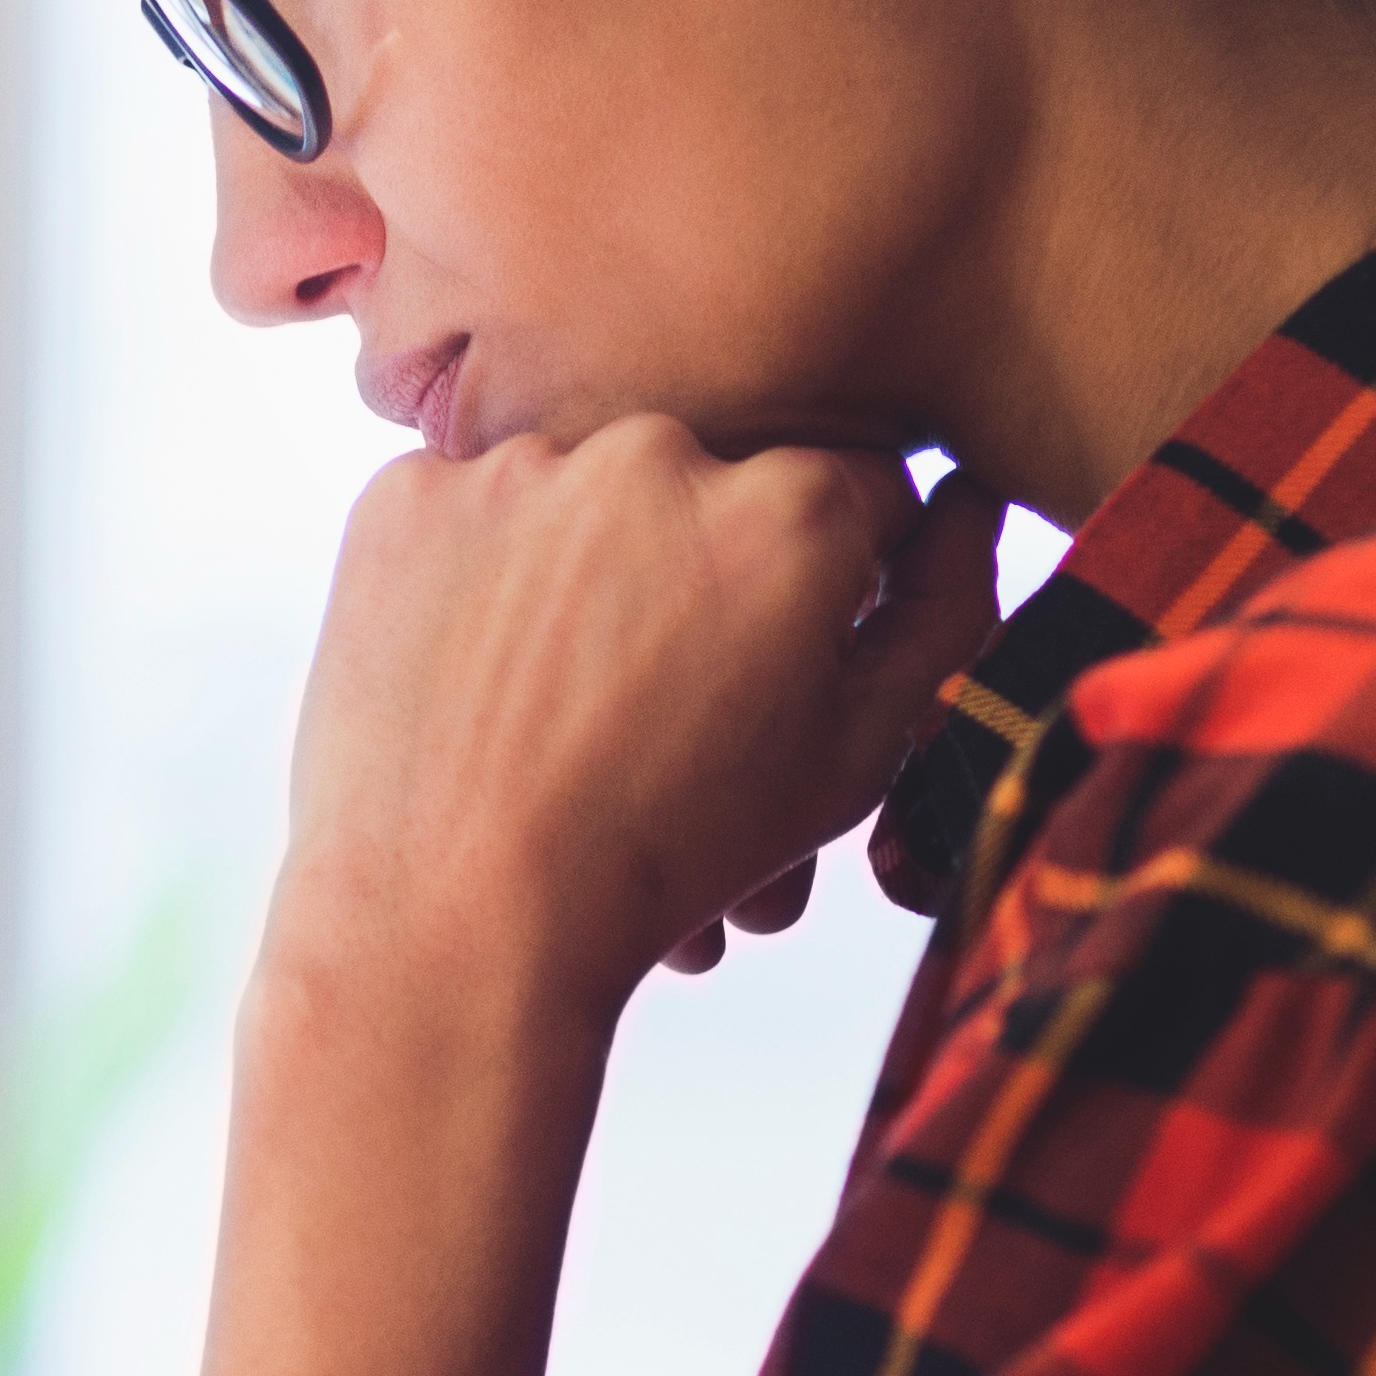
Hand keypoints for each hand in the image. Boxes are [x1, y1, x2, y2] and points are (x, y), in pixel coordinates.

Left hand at [275, 419, 1007, 1003]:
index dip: (830, 585)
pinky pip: (468, 509)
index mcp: (795, 508)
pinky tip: (481, 679)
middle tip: (664, 701)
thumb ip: (940, 614)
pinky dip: (475, 576)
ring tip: (568, 704)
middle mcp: (661, 451)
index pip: (857, 496)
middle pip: (714, 485)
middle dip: (704, 572)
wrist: (456, 924)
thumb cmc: (669, 856)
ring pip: (585, 490)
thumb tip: (970, 502)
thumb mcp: (851, 759)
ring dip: (589, 568)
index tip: (780, 658)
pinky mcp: (405, 496)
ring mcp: (519, 464)